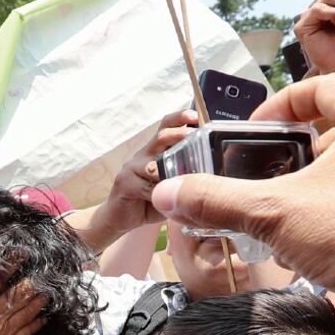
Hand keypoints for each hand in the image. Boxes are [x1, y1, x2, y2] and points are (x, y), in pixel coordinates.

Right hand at [0, 247, 46, 334]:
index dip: (12, 263)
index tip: (23, 254)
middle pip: (19, 293)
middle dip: (32, 280)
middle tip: (44, 271)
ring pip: (26, 311)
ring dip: (39, 299)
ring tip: (50, 289)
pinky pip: (25, 333)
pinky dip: (36, 323)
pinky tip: (44, 317)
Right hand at [98, 109, 197, 234]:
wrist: (120, 218)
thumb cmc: (150, 202)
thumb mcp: (173, 189)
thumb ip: (188, 180)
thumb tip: (214, 178)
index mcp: (157, 151)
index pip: (168, 127)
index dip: (180, 119)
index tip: (195, 116)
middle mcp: (144, 154)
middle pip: (162, 137)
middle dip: (181, 135)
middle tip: (196, 137)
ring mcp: (132, 167)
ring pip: (155, 163)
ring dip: (171, 171)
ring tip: (185, 179)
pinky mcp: (124, 182)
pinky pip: (146, 186)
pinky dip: (159, 194)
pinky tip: (164, 202)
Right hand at [151, 73, 334, 313]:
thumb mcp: (276, 212)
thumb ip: (216, 200)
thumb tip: (168, 194)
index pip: (324, 87)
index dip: (282, 104)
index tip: (254, 131)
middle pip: (333, 133)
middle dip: (289, 159)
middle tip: (260, 179)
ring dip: (304, 194)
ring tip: (276, 219)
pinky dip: (326, 221)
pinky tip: (303, 250)